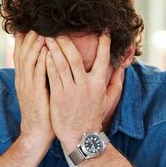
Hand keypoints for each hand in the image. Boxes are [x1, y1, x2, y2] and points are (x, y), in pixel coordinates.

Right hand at [14, 31, 53, 147]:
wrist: (36, 134)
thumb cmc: (42, 112)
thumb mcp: (38, 90)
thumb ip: (40, 75)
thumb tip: (47, 58)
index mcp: (22, 79)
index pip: (20, 54)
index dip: (23, 39)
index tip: (29, 25)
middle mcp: (22, 80)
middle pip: (22, 53)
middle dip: (29, 37)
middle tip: (36, 22)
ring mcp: (27, 87)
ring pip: (29, 60)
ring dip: (35, 45)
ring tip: (41, 31)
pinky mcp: (36, 94)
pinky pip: (38, 74)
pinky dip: (41, 61)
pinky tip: (46, 51)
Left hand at [45, 34, 123, 152]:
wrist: (81, 137)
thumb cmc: (94, 117)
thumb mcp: (109, 100)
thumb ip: (116, 83)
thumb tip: (122, 68)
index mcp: (99, 83)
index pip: (103, 58)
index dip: (104, 42)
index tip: (103, 29)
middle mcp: (85, 85)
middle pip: (75, 57)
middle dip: (67, 41)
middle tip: (59, 28)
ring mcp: (70, 90)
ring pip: (61, 64)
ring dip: (54, 48)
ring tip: (48, 36)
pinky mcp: (58, 96)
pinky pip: (52, 75)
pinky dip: (48, 63)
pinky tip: (44, 53)